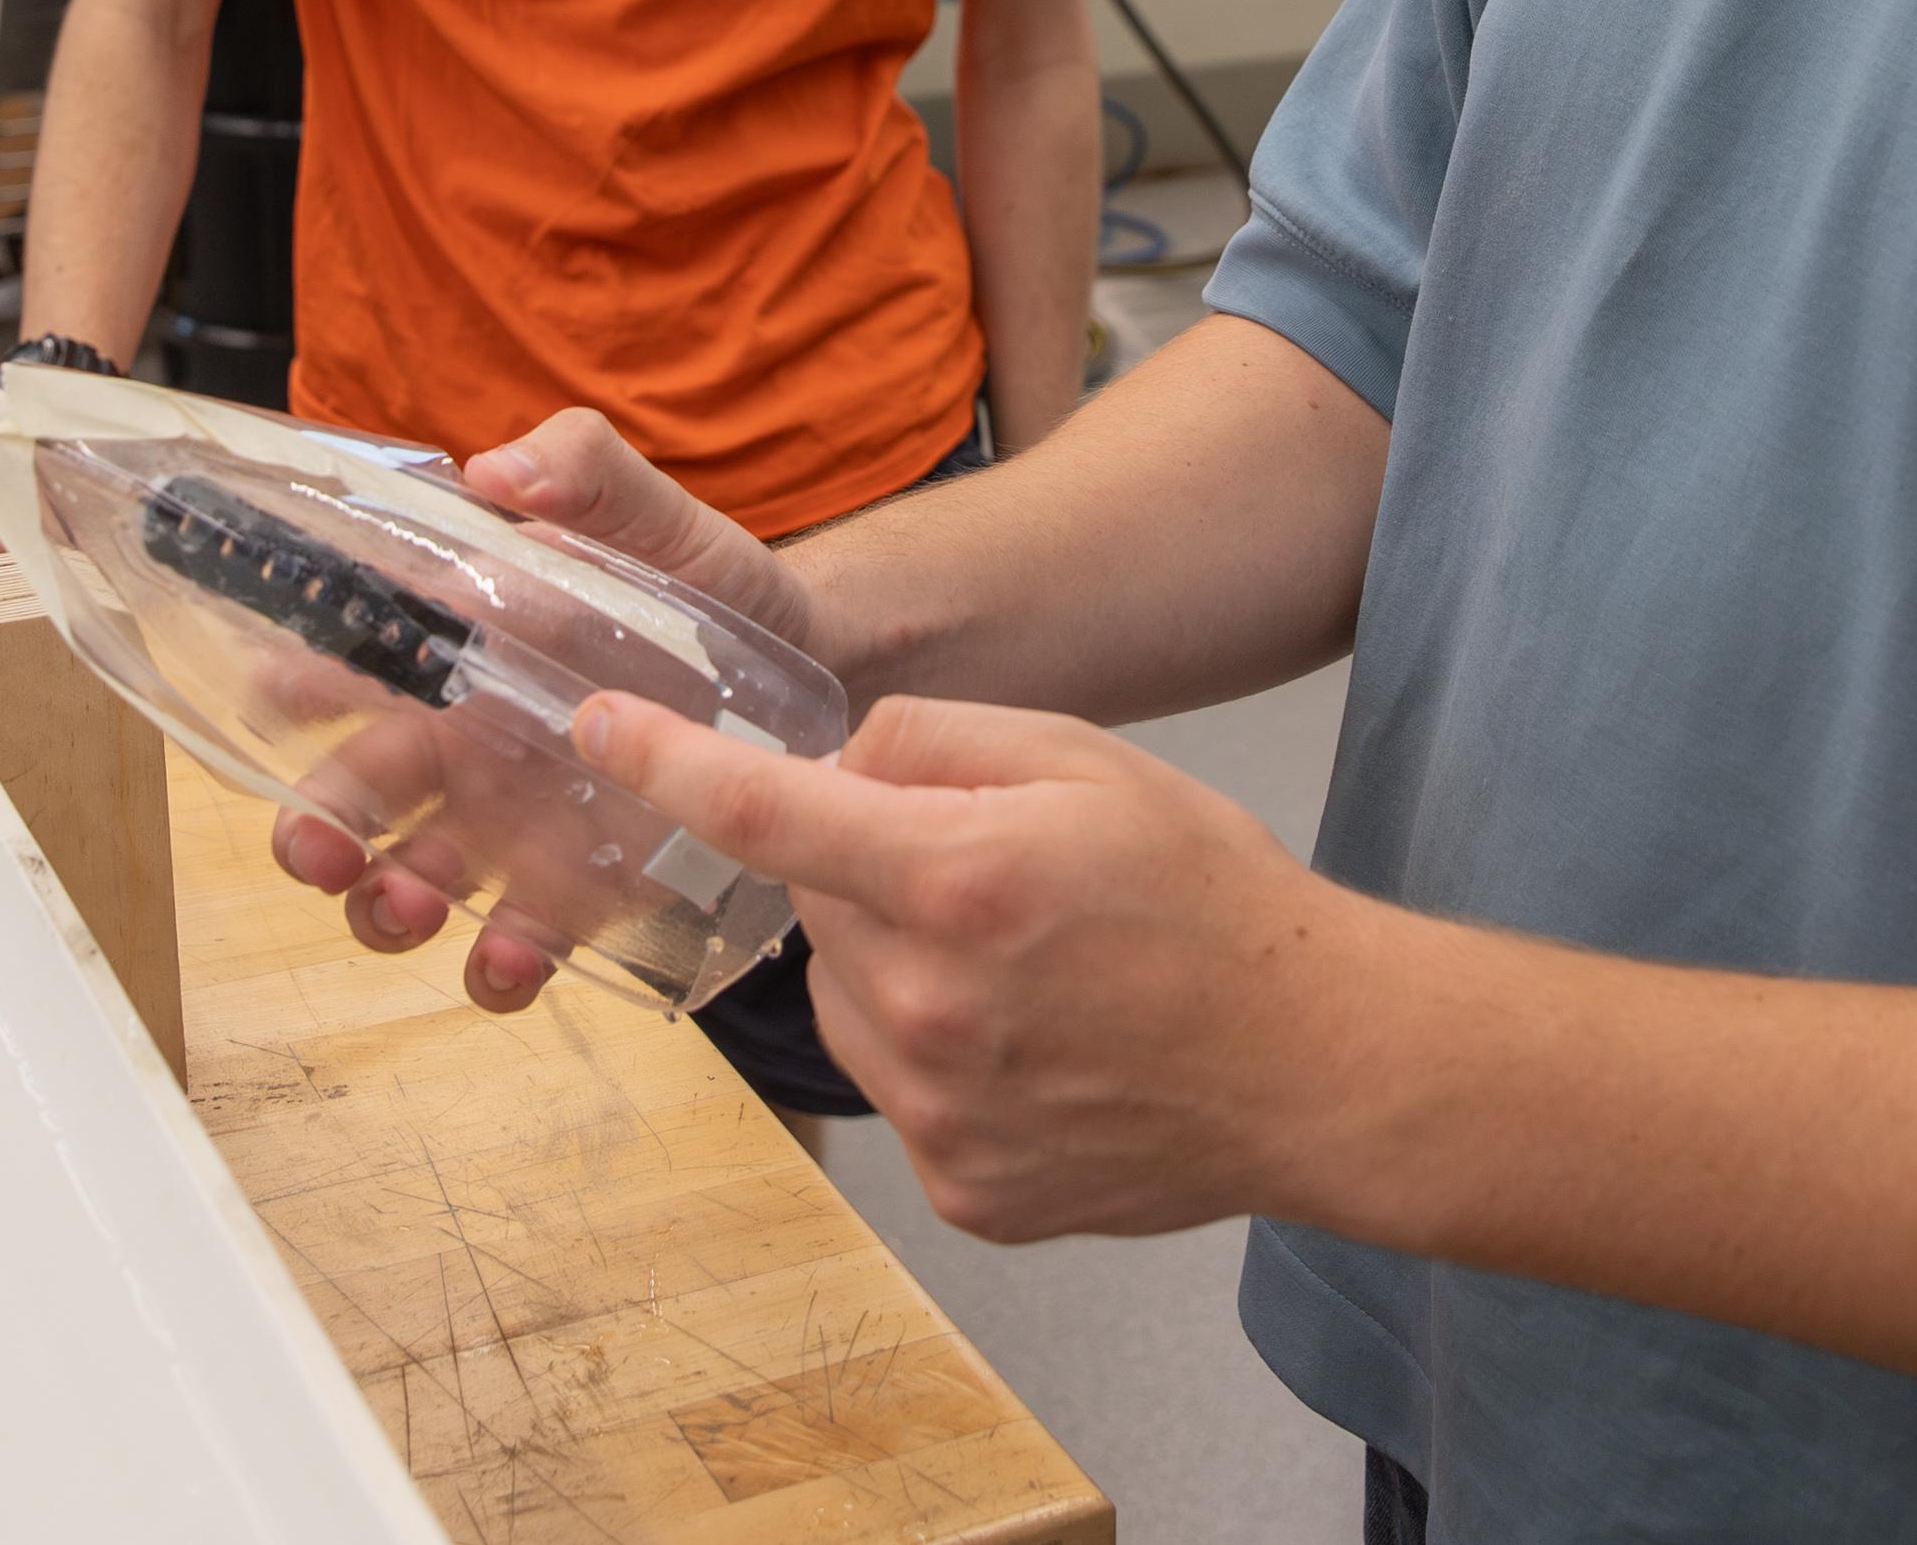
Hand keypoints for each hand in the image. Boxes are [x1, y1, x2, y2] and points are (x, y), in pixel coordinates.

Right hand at [272, 403, 817, 1010]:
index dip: (295, 682)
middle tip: (322, 848)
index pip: (343, 667)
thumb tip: (501, 471)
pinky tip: (511, 962)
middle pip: (349, 798)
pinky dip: (495, 970)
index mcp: (453, 655)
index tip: (279, 692)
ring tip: (412, 907)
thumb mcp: (650, 511)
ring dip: (385, 907)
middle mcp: (459, 749)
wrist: (807, 665)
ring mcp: (508, 829)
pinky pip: (512, 947)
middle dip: (315, 828)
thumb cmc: (703, 580)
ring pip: (405, 885)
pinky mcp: (573, 893)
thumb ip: (581, 468)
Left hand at [581, 688, 1365, 1240]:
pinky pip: (898, 1088)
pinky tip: (1035, 1044)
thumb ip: (938, 742)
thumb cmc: (1213, 902)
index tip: (600, 729)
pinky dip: (938, 1055)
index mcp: (962, 879)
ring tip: (1023, 969)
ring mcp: (941, 1115)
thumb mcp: (1087, 762)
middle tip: (987, 875)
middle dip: (869, 873)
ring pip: (847, 998)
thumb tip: (835, 764)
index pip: (764, 815)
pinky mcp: (961, 1188)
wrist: (1317, 1066)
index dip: (666, 763)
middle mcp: (933, 1006)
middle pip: (817, 904)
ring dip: (896, 966)